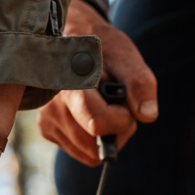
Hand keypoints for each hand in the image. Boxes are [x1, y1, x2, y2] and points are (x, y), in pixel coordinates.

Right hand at [37, 0, 157, 165]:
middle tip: (119, 106)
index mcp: (71, 86)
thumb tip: (148, 115)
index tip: (126, 103)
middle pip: (94, 148)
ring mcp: (47, 121)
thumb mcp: (125, 57)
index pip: (97, 124)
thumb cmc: (101, 48)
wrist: (72, 41)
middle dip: (115, 132)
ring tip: (104, 107)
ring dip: (105, 136)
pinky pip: (79, 150)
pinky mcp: (47, 129)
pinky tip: (91, 112)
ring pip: (87, 153)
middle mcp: (53, 107)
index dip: (122, 120)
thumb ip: (140, 84)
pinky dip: (92, 137)